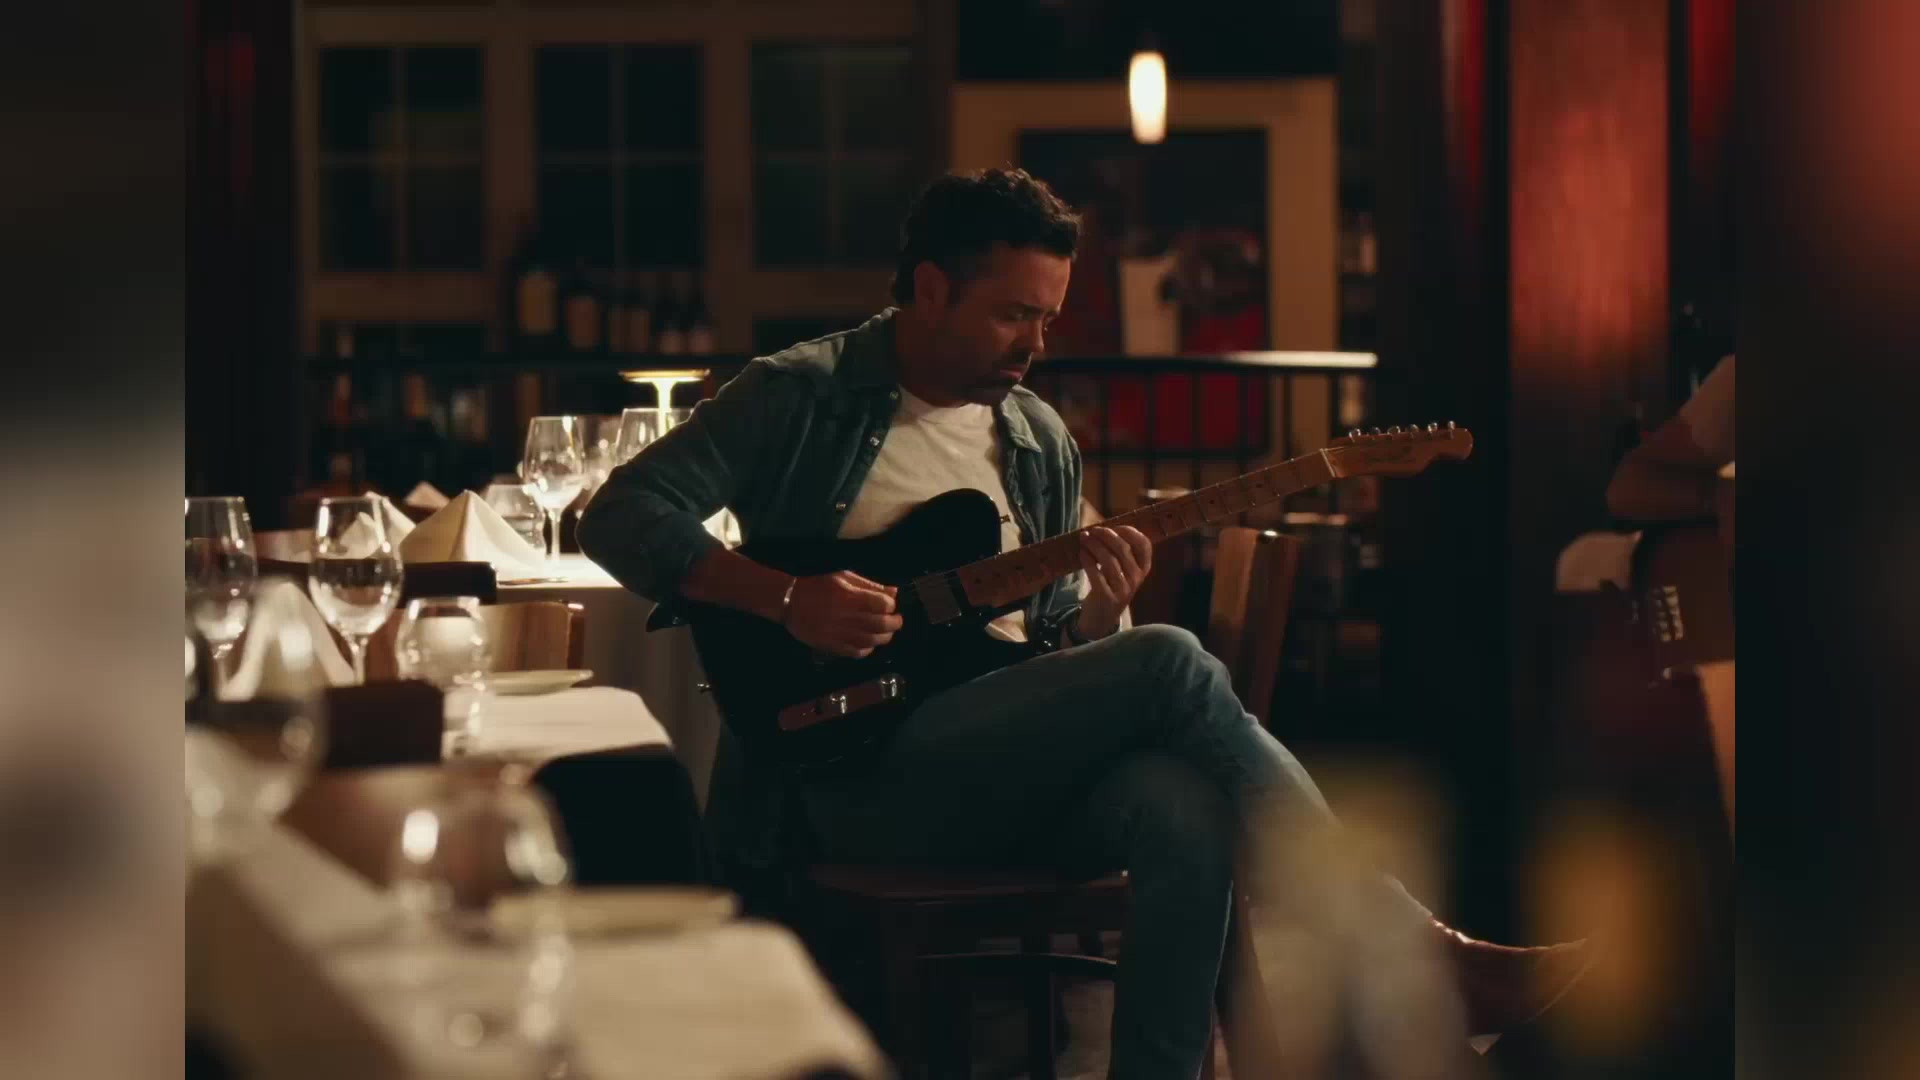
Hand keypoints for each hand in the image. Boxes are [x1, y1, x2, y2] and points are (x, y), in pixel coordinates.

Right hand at [783, 571, 902, 658]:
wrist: (790, 601)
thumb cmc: (817, 585)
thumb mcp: (843, 576)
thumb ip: (869, 585)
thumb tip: (893, 592)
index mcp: (851, 596)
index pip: (883, 604)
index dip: (891, 605)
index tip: (890, 605)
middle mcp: (848, 616)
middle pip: (882, 624)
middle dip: (894, 623)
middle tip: (896, 620)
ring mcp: (840, 633)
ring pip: (872, 640)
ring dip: (884, 637)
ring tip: (886, 632)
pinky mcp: (832, 645)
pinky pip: (857, 652)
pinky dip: (868, 649)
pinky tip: (868, 643)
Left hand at [1077, 525, 1151, 639]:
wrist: (1103, 617)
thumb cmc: (1112, 586)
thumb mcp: (1123, 571)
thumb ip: (1119, 552)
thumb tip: (1102, 528)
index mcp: (1143, 568)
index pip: (1144, 544)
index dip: (1129, 531)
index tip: (1114, 526)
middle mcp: (1136, 578)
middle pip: (1123, 548)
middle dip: (1106, 535)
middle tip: (1092, 530)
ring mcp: (1123, 589)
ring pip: (1108, 560)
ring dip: (1094, 545)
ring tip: (1084, 538)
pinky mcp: (1107, 596)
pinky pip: (1095, 573)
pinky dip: (1087, 559)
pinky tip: (1081, 552)